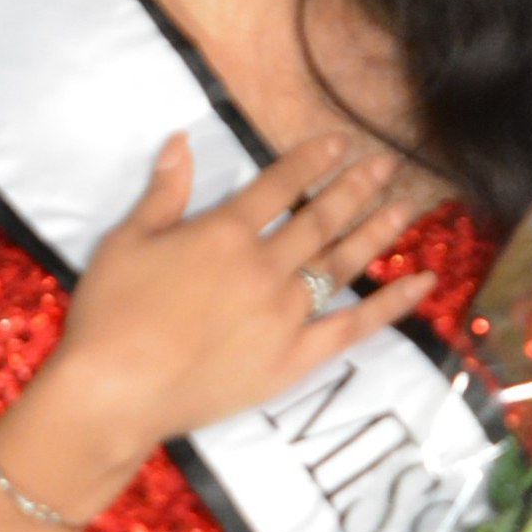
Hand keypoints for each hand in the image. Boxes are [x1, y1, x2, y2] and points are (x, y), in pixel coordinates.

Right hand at [42, 133, 437, 463]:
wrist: (113, 391)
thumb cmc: (109, 313)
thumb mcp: (125, 240)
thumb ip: (163, 191)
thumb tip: (181, 140)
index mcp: (224, 232)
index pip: (279, 184)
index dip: (311, 160)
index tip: (340, 142)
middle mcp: (264, 266)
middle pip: (320, 218)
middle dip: (355, 186)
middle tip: (386, 163)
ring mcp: (285, 314)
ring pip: (342, 263)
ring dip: (377, 231)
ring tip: (406, 207)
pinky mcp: (293, 359)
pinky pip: (353, 327)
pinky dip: (391, 304)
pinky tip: (421, 282)